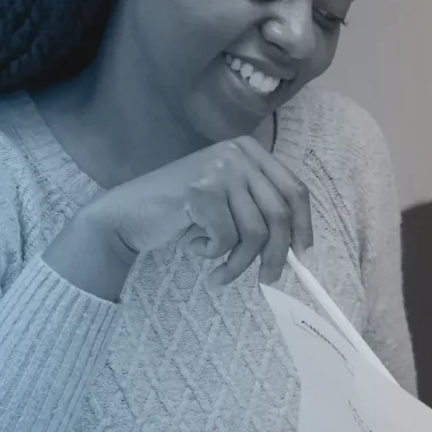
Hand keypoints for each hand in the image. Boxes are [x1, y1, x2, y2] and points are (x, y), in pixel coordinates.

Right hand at [56, 135, 312, 297]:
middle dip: (276, 254)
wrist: (127, 214)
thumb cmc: (181, 213)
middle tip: (268, 279)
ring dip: (240, 263)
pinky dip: (214, 254)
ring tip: (222, 273)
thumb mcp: (229, 203)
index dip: (303, 225)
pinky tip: (196, 248)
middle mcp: (238, 154)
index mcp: (251, 152)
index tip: (303, 255)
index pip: (294, 190)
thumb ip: (260, 212)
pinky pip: (226, 238)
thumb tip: (299, 249)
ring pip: (254, 232)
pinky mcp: (200, 191)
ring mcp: (219, 170)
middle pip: (279, 213)